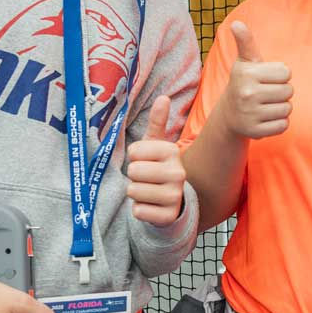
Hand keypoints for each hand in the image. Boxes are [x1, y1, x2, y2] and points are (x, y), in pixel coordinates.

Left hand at [125, 95, 186, 225]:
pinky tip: (150, 206)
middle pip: (133, 172)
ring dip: (136, 193)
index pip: (134, 152)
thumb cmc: (158, 167)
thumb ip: (157, 122)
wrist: (173, 201)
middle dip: (134, 176)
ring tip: (148, 191)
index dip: (134, 157)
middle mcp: (178, 172)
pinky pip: (138, 211)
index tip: (145, 161)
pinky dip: (139, 210)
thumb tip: (163, 96)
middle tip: (146, 178)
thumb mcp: (156, 145)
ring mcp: (175, 195)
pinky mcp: (168, 215)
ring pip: (133, 191)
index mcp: (172, 152)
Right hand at [220, 21, 292, 138]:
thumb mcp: (244, 62)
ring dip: (281, 108)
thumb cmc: (243, 83)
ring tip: (266, 106)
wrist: (229, 115)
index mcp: (246, 73)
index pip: (286, 73)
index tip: (267, 79)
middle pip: (289, 91)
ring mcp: (250, 114)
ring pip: (288, 109)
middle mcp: (246, 93)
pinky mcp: (255, 132)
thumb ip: (245, 42)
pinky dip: (279, 123)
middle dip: (282, 92)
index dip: (281, 76)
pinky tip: (266, 119)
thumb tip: (236, 23)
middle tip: (267, 94)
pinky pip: (283, 125)